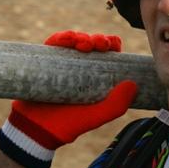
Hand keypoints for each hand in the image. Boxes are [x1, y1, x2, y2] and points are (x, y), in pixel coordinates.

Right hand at [0, 31, 137, 167]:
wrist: (36, 130)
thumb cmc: (68, 125)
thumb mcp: (97, 117)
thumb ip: (116, 105)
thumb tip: (132, 84)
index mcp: (97, 77)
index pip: (109, 55)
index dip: (112, 45)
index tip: (112, 45)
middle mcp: (82, 67)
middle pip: (94, 44)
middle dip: (99, 39)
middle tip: (99, 44)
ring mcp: (63, 63)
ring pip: (75, 41)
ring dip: (82, 37)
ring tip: (83, 43)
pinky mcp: (46, 61)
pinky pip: (54, 44)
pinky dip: (62, 37)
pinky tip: (68, 39)